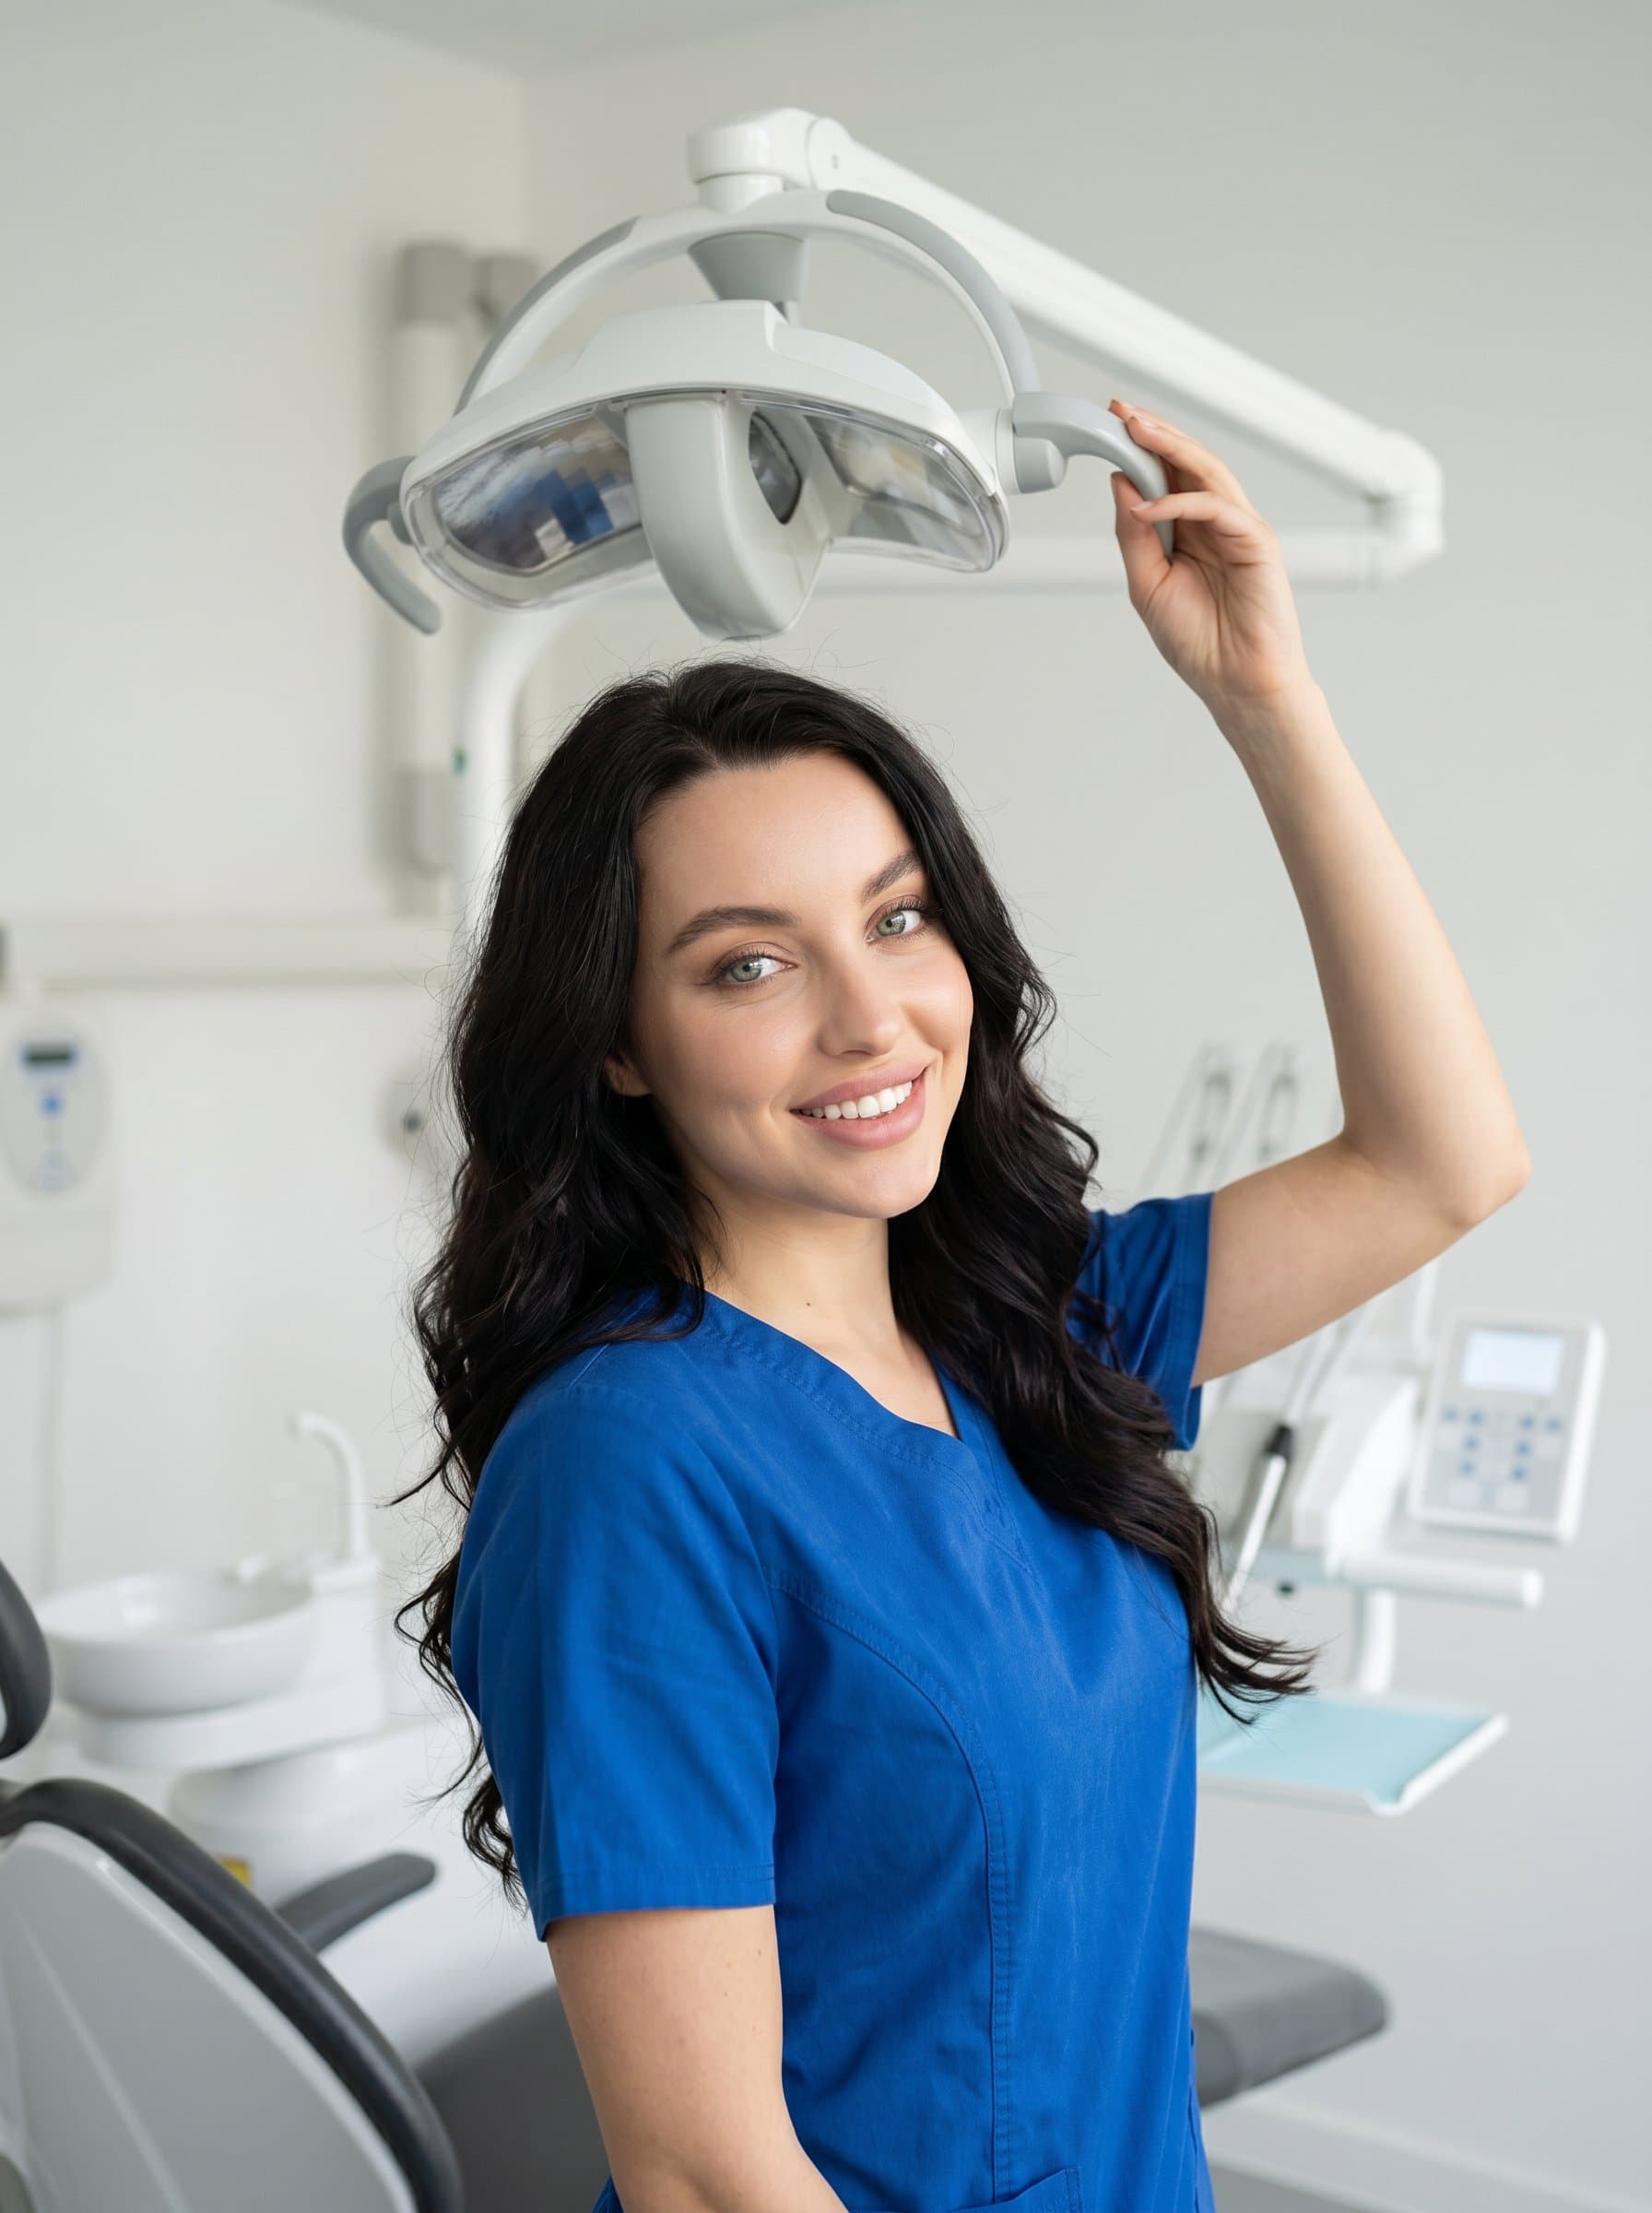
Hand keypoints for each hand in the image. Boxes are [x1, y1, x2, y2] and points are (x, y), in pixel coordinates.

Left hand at [1107, 399, 1314, 714]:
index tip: (1109, 425)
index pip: (1165, 477)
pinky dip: (1179, 503)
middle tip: (1120, 411)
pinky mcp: (1257, 541)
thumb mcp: (1147, 584)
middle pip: (1186, 463)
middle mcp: (1215, 523)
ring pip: (1206, 472)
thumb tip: (1120, 484)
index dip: (1139, 449)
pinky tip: (1146, 505)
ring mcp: (1239, 528)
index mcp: (1189, 532)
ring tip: (1135, 429)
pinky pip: (1216, 507)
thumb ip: (1132, 535)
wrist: (1237, 683)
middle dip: (1153, 433)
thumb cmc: (1199, 642)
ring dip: (1170, 447)